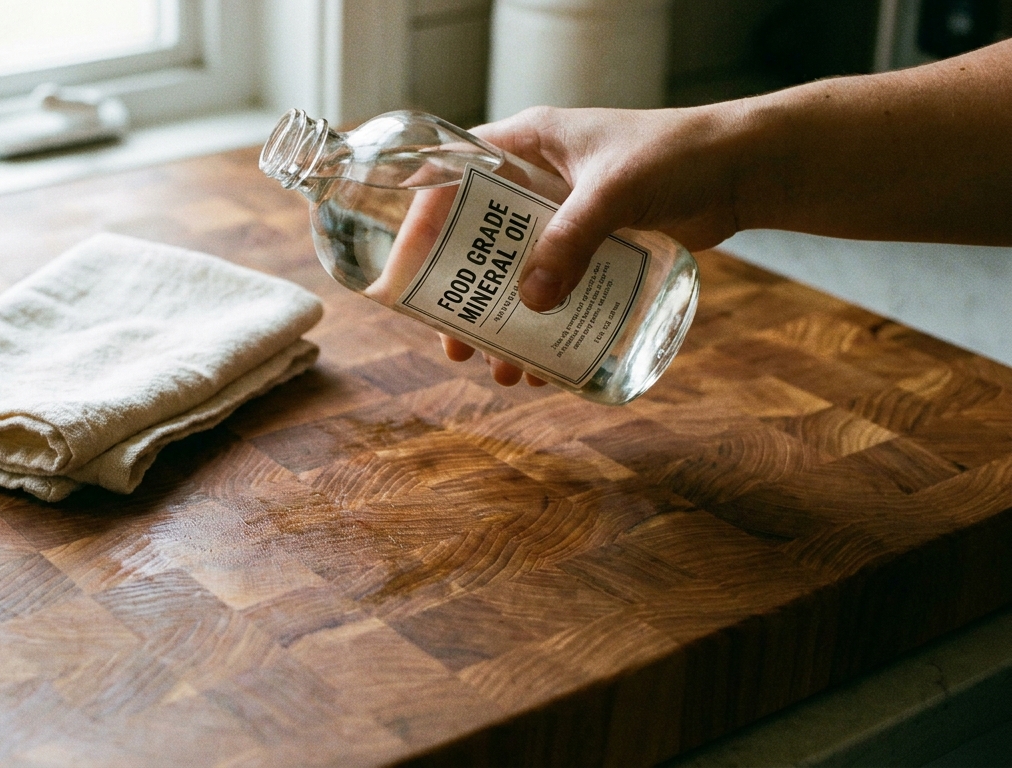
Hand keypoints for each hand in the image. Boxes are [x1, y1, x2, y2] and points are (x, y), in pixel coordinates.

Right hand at [442, 102, 750, 385]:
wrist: (746, 167)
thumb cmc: (680, 154)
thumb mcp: (615, 190)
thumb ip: (572, 240)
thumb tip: (531, 304)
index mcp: (526, 145)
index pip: (451, 181)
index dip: (421, 228)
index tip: (408, 279)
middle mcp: (536, 182)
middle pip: (476, 245)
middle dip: (462, 301)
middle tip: (456, 347)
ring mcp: (565, 218)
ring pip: (515, 277)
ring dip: (504, 326)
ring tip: (504, 371)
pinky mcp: (595, 248)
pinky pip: (556, 292)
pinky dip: (546, 328)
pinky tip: (547, 364)